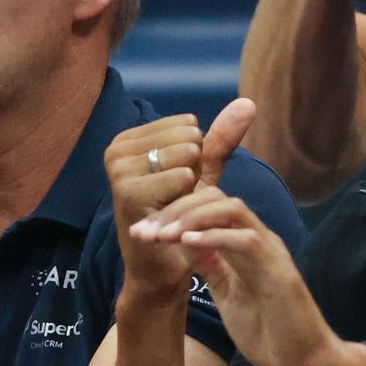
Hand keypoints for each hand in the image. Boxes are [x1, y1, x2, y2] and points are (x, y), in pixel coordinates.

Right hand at [106, 99, 255, 300]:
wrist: (166, 262)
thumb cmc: (179, 214)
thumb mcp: (200, 171)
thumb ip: (220, 137)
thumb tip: (249, 103)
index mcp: (127, 139)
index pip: (188, 125)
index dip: (196, 156)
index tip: (178, 182)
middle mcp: (116, 149)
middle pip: (188, 137)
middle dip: (194, 168)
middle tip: (176, 197)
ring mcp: (119, 170)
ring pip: (187, 154)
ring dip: (191, 184)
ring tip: (172, 204)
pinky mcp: (129, 192)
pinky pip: (182, 176)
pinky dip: (188, 196)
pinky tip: (171, 214)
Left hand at [129, 184, 355, 365]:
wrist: (305, 363)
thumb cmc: (270, 332)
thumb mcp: (228, 294)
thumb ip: (212, 266)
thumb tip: (184, 242)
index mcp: (246, 245)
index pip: (209, 208)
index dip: (173, 213)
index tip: (141, 232)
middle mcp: (259, 240)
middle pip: (216, 199)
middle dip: (175, 210)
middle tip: (143, 231)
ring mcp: (271, 252)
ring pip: (231, 209)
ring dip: (191, 218)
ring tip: (161, 235)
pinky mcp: (279, 271)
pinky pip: (246, 240)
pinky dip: (215, 236)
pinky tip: (187, 242)